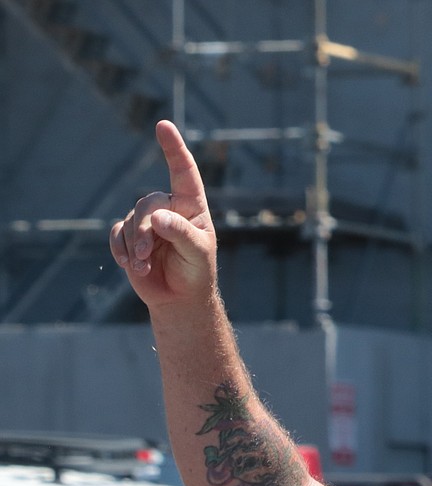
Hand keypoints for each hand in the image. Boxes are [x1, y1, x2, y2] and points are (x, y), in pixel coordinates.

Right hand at [108, 121, 217, 307]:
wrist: (180, 298)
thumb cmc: (196, 273)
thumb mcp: (197, 254)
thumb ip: (182, 234)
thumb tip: (158, 218)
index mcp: (191, 207)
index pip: (183, 173)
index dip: (174, 148)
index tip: (163, 126)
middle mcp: (168, 208)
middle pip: (148, 203)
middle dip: (146, 229)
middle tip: (147, 254)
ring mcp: (147, 221)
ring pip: (132, 219)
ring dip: (135, 244)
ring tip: (145, 266)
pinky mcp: (129, 236)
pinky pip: (117, 234)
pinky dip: (121, 250)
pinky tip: (131, 266)